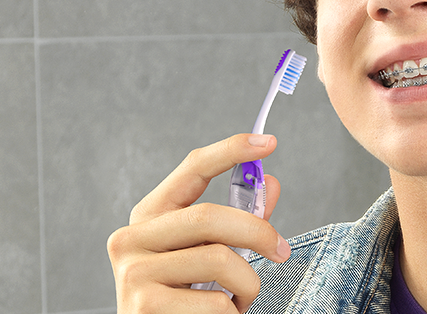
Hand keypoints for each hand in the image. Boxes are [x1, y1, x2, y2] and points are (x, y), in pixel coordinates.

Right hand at [107, 134, 290, 313]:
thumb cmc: (186, 297)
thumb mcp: (209, 253)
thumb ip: (239, 222)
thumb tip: (272, 183)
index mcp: (149, 216)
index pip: (191, 169)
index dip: (230, 151)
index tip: (268, 142)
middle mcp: (131, 239)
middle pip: (209, 216)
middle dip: (257, 232)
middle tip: (282, 250)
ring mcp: (133, 274)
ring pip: (220, 261)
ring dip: (248, 284)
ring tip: (239, 299)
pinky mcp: (143, 308)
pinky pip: (216, 303)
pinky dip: (233, 312)